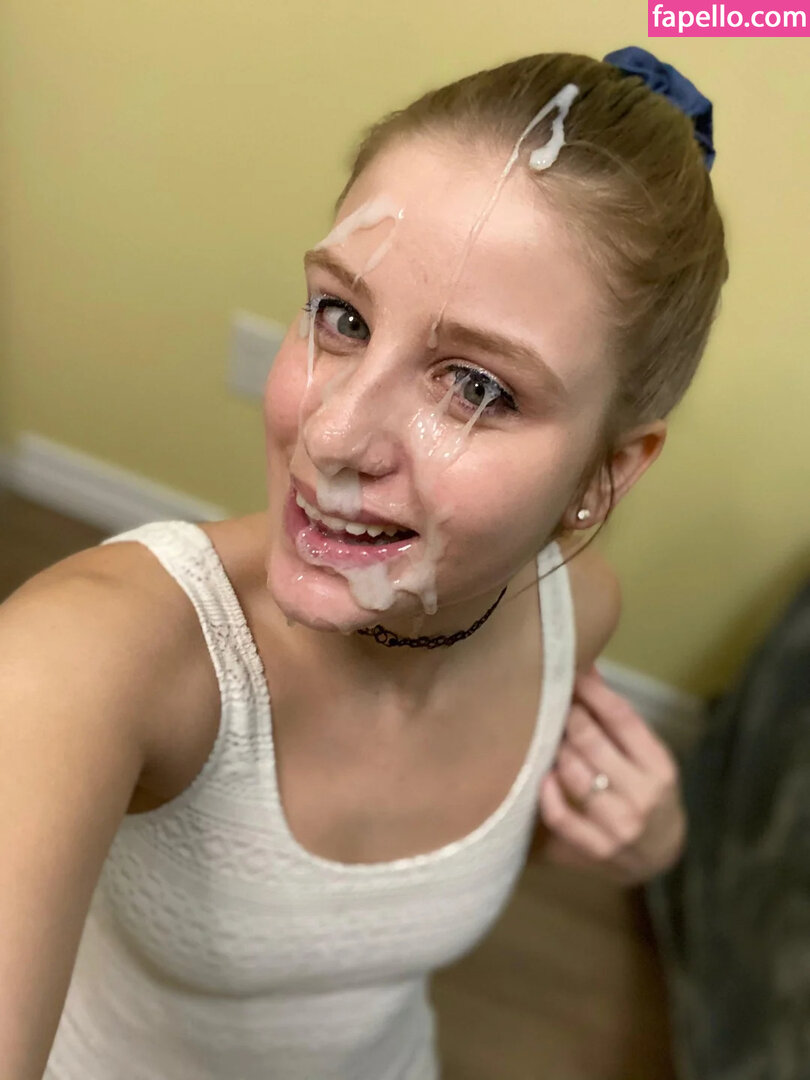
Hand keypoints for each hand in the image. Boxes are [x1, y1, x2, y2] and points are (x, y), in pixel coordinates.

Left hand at [536, 664, 686, 885]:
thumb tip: (586, 670)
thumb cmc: (647, 791)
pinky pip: (560, 816)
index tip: (572, 674)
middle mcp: (643, 795)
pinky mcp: (596, 848)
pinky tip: (544, 777)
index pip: (622, 718)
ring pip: (573, 774)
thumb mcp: (645, 754)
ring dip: (557, 751)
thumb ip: (616, 718)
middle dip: (569, 718)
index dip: (593, 692)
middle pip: (591, 742)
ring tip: (552, 741)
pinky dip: (547, 793)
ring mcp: (619, 825)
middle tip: (557, 708)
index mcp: (659, 765)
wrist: (661, 853)